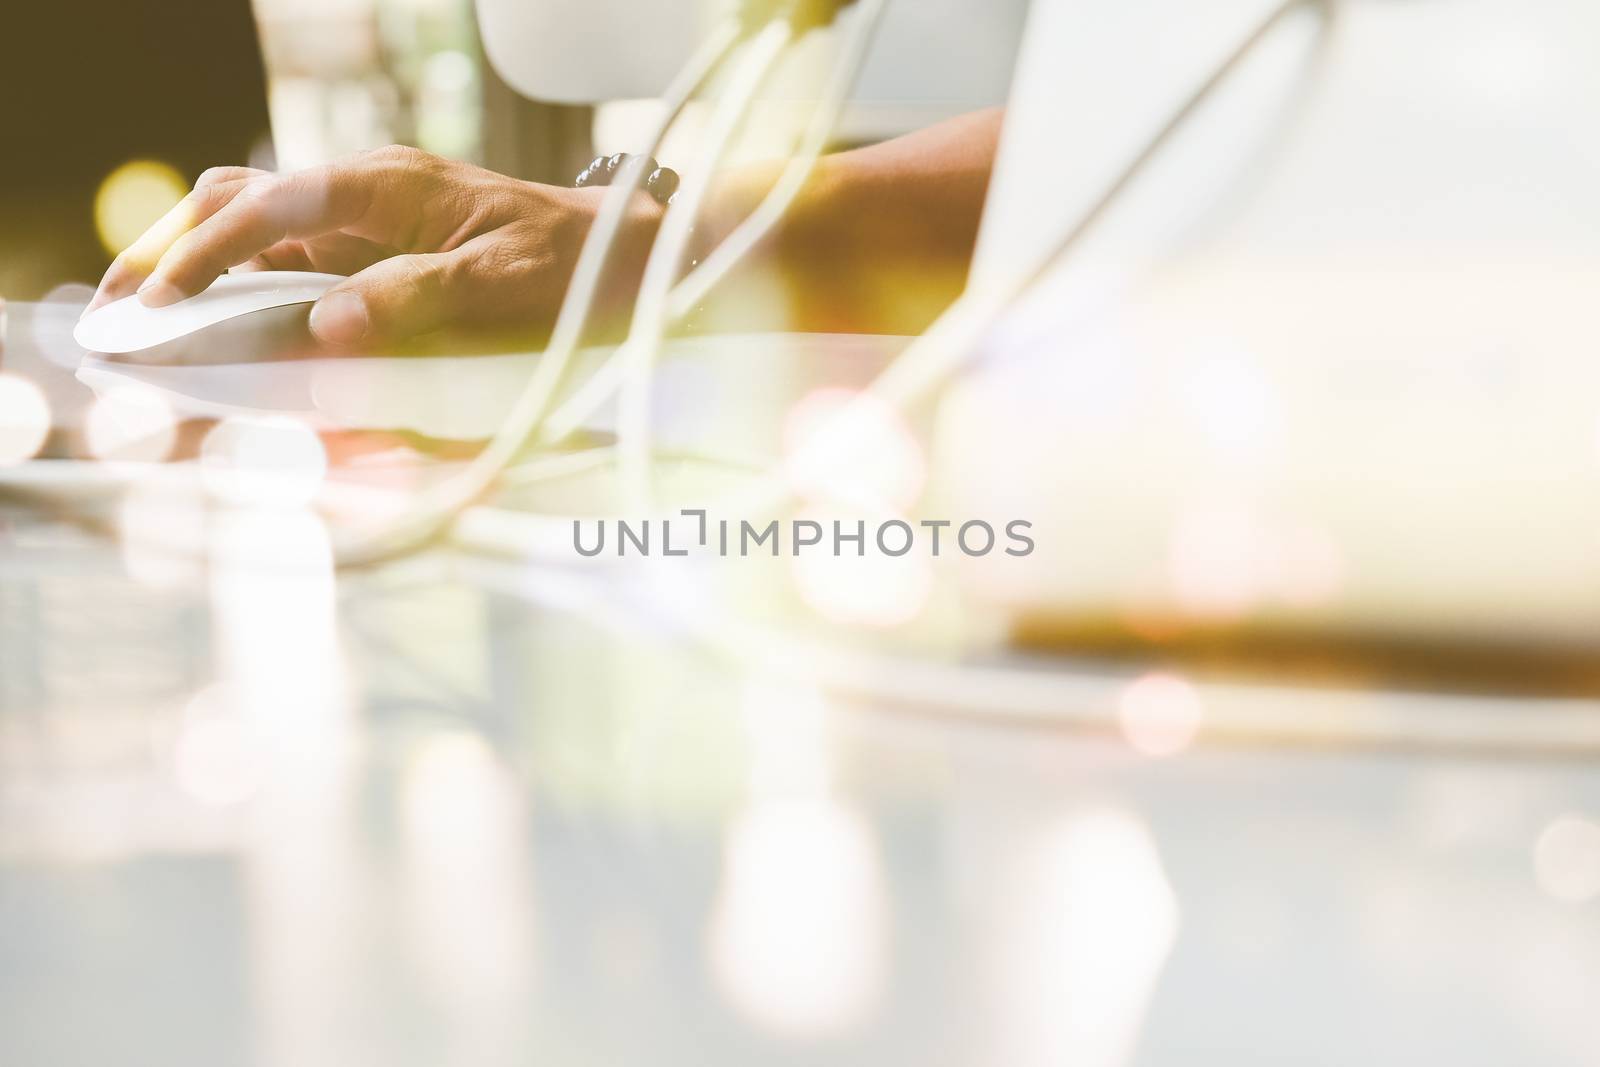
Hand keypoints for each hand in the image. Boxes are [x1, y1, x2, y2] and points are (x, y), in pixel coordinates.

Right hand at [86, 146, 663, 347]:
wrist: (620, 251)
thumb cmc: (571, 264)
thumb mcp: (503, 285)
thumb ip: (418, 299)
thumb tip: (328, 323)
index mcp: (387, 188)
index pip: (269, 206)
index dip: (206, 253)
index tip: (160, 300)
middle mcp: (367, 194)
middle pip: (241, 199)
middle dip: (173, 246)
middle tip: (123, 306)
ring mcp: (370, 219)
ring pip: (260, 223)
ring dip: (202, 262)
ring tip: (153, 315)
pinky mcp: (379, 247)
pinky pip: (296, 255)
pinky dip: (249, 282)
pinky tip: (227, 318)